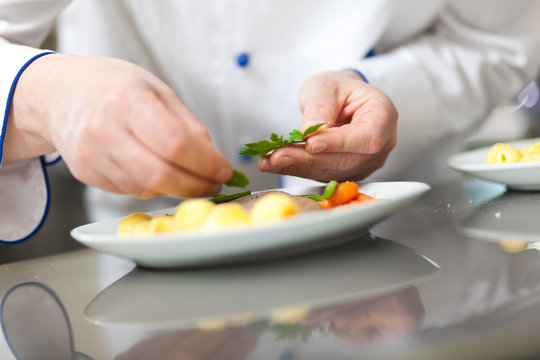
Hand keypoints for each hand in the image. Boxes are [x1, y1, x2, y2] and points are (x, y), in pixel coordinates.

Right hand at [5, 54, 231, 197]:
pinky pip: (129, 191)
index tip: (225, 172)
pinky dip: (154, 188)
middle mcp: (104, 129)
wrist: (62, 93)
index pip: (175, 144)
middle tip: (214, 185)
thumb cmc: (117, 87)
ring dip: (177, 190)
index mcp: (127, 100)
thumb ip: (187, 126)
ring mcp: (90, 155)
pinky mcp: (84, 174)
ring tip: (193, 181)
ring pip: (146, 189)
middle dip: (196, 186)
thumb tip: (214, 160)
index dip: (206, 164)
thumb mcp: (158, 91)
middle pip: (160, 175)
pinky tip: (162, 176)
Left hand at [259, 70, 396, 180]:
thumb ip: (320, 108)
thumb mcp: (325, 86)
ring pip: (331, 171)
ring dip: (298, 167)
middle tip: (278, 156)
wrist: (339, 100)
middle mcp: (380, 145)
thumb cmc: (337, 89)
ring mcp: (365, 163)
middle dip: (308, 159)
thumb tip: (309, 132)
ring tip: (269, 161)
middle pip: (346, 160)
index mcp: (383, 116)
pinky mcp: (347, 173)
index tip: (311, 144)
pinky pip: (321, 174)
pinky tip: (274, 164)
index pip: (367, 137)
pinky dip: (296, 170)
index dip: (339, 143)